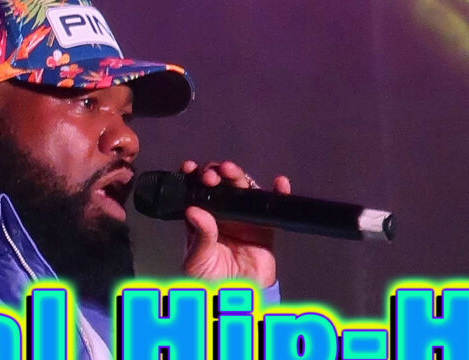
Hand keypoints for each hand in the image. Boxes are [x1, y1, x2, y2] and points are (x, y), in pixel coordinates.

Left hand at [181, 160, 290, 287]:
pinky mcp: (264, 227)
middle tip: (210, 175)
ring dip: (238, 176)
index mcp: (201, 218)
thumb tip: (193, 210)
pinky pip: (272, 207)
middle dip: (214, 173)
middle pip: (219, 184)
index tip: (189, 168)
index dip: (193, 176)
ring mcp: (244, 218)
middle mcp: (221, 213)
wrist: (235, 299)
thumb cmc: (210, 280)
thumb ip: (199, 236)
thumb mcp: (197, 260)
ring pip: (242, 189)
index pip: (195, 190)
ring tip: (231, 171)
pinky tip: (279, 184)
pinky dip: (278, 193)